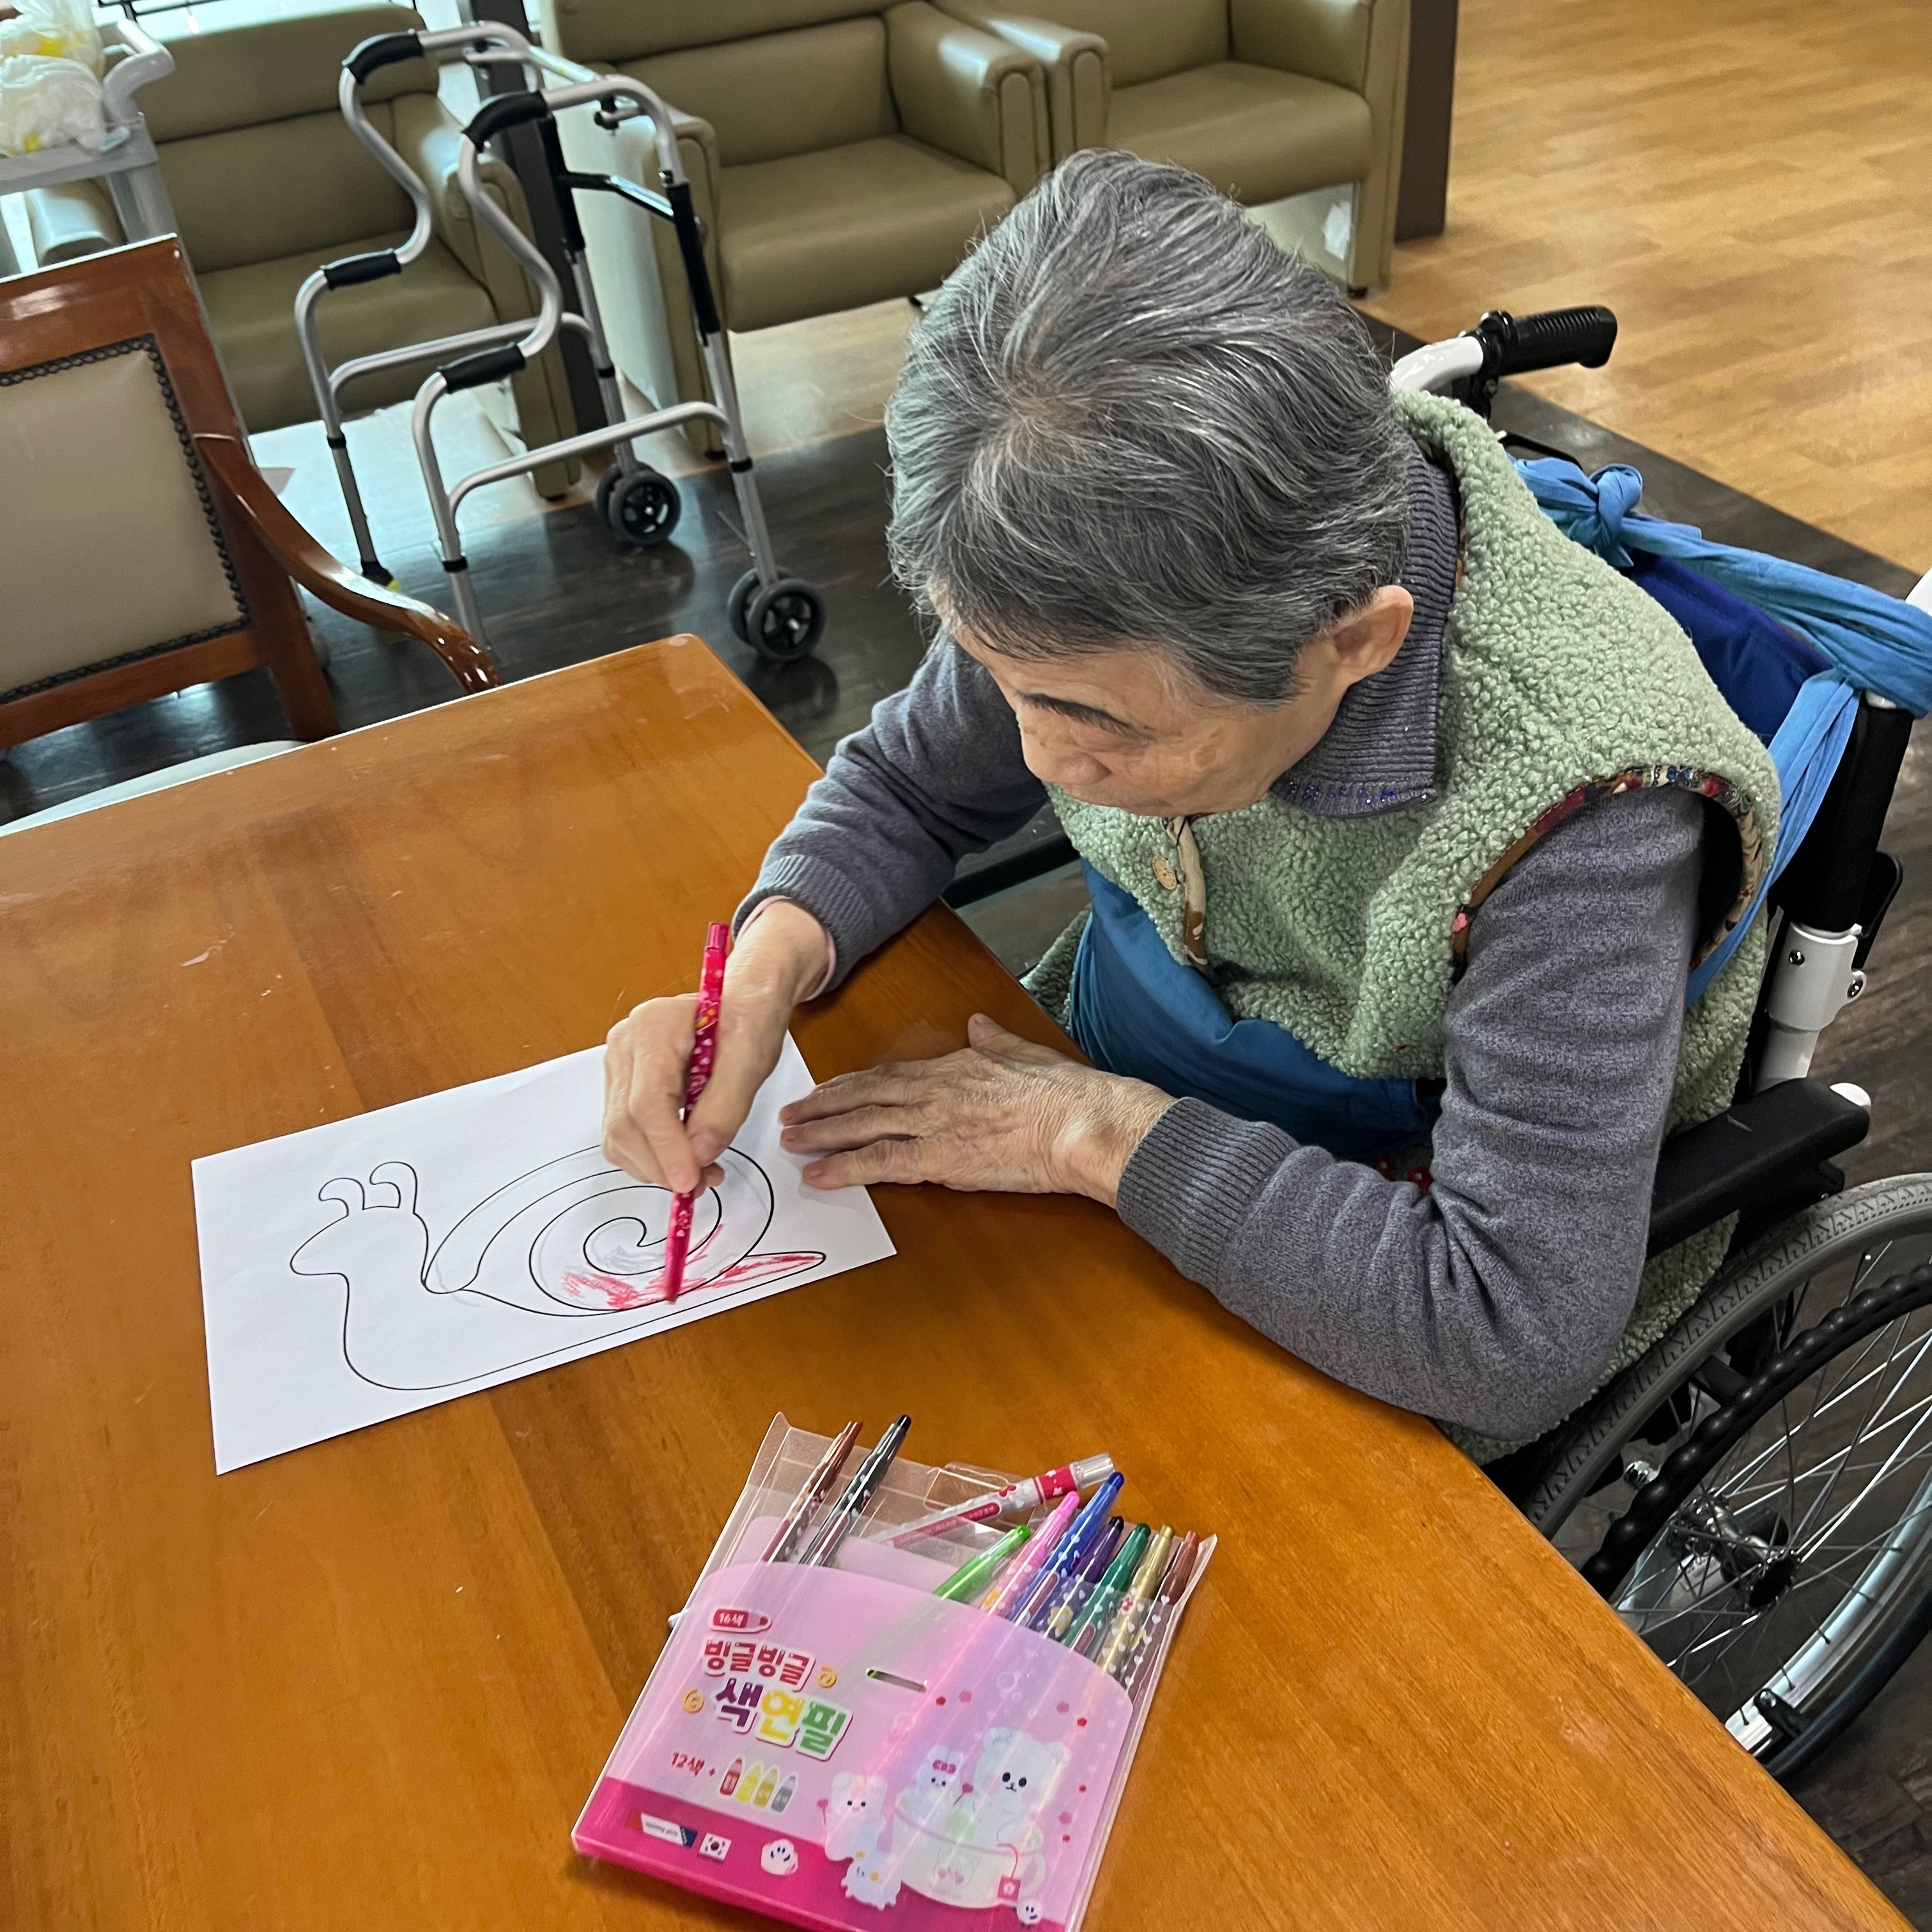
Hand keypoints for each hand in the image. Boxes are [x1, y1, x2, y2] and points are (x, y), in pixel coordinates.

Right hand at [602, 901, 830, 1193]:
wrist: (742, 1004)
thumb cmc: (748, 1019)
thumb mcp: (751, 1058)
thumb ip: (725, 1106)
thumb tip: (699, 1154)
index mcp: (653, 1027)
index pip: (646, 1101)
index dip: (666, 1147)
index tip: (689, 1180)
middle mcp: (624, 1045)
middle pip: (625, 1123)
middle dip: (662, 1165)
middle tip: (702, 1184)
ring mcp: (619, 1066)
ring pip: (619, 1136)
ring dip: (656, 1167)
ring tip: (702, 1173)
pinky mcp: (623, 1087)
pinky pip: (625, 1134)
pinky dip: (652, 1157)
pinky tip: (685, 1158)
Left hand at [778, 1014, 1173, 1205]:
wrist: (1079, 1124)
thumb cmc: (1063, 1093)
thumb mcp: (1025, 1052)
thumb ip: (995, 1040)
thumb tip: (980, 1023)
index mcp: (954, 1067)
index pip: (890, 1074)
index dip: (854, 1083)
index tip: (829, 1088)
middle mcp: (933, 1092)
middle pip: (865, 1096)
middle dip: (823, 1105)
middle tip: (790, 1113)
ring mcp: (931, 1124)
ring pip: (861, 1126)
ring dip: (821, 1133)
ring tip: (790, 1139)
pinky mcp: (938, 1159)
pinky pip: (878, 1163)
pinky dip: (843, 1168)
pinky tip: (818, 1174)